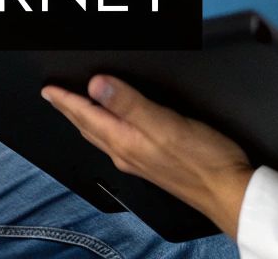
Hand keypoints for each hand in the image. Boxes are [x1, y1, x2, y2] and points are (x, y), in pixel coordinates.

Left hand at [42, 75, 253, 238]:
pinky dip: (105, 128)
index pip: (86, 116)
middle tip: (53, 95)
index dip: (65, 99)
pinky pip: (117, 142)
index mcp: (125, 141)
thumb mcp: (166, 124)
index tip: (48, 88)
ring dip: (85, 119)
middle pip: (89, 126)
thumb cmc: (204, 162)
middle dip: (69, 109)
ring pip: (101, 135)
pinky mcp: (153, 164)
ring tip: (75, 108)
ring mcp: (139, 161)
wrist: (229, 193)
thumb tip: (97, 85)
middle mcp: (127, 153)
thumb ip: (130, 104)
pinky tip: (112, 126)